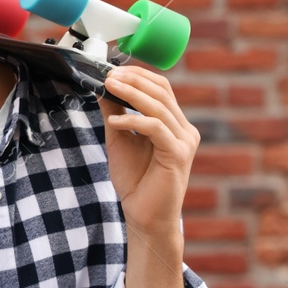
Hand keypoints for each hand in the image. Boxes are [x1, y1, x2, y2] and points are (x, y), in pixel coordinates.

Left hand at [99, 65, 198, 237]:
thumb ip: (116, 113)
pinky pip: (155, 128)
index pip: (161, 88)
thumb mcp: (120, 139)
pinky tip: (113, 121)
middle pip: (162, 92)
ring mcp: (184, 141)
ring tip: (108, 87)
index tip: (111, 70)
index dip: (138, 75)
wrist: (145, 216)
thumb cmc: (136, 180)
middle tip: (108, 75)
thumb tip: (103, 88)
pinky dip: (133, 120)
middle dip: (133, 80)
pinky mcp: (178, 155)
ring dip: (131, 94)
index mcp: (174, 124)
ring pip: (159, 106)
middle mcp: (184, 130)